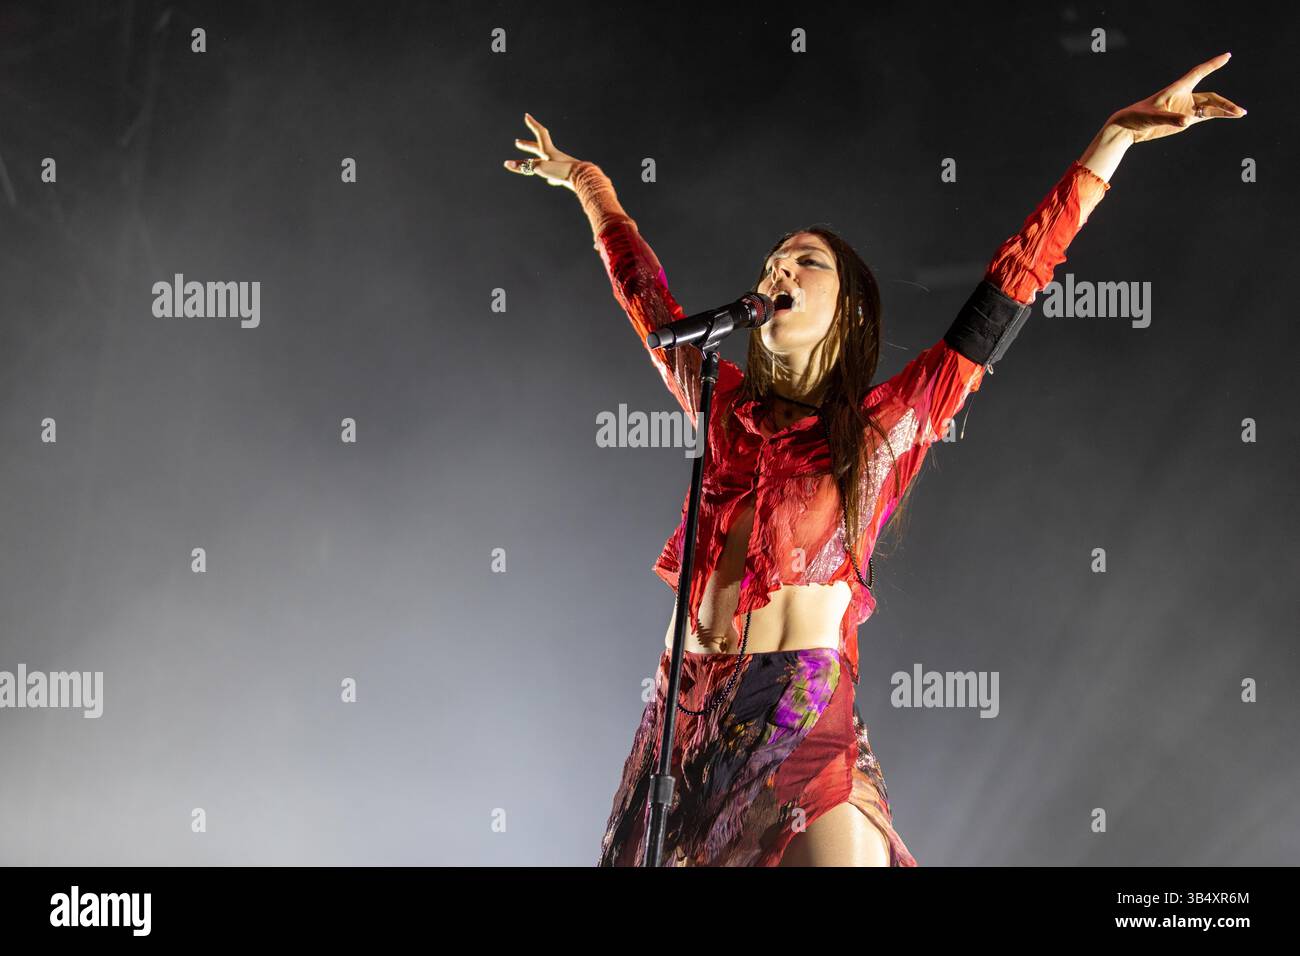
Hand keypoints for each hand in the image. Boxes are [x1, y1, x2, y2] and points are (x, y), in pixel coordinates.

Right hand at [503, 112, 582, 189]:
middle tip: (517, 142)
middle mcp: (554, 156)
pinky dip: (551, 177)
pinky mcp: (565, 176)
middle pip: (538, 148)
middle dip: (527, 145)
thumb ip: (524, 166)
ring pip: (546, 162)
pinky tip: (552, 181)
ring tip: (531, 165)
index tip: (526, 115)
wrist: (583, 180)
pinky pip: (555, 175)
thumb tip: (507, 164)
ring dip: (536, 161)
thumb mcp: (540, 168)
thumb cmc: (562, 172)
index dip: (532, 124)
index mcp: (549, 151)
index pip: (540, 133)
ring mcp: (560, 165)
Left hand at [1108, 52, 1245, 144]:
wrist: (1129, 128)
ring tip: (1240, 113)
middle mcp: (1185, 96)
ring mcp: (1186, 108)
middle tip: (1238, 110)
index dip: (1212, 65)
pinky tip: (1230, 116)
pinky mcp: (1185, 119)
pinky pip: (1205, 116)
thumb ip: (1171, 118)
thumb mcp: (1154, 116)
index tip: (1227, 56)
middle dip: (1225, 103)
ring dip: (1224, 110)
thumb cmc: (1138, 116)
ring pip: (1210, 107)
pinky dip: (1218, 115)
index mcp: (1177, 89)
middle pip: (1211, 96)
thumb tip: (1188, 120)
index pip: (1199, 73)